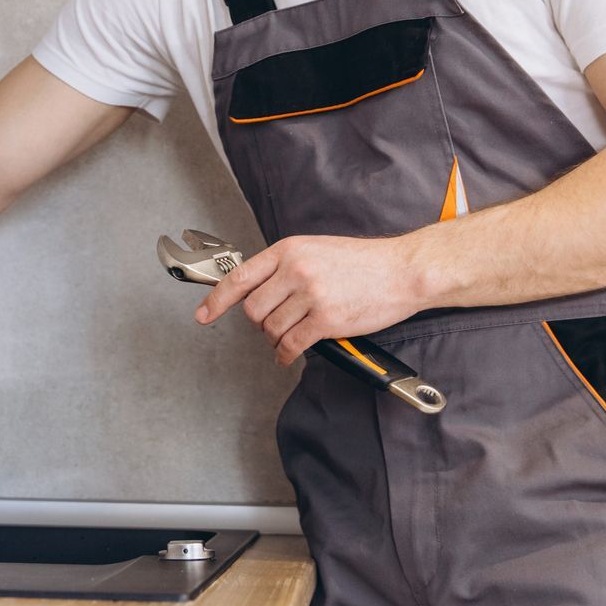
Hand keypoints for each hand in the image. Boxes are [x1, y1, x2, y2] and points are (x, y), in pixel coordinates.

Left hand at [194, 234, 424, 365]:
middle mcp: (295, 270)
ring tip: (287, 339)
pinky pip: (291, 345)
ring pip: (271, 330)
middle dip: (259, 324)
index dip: (216, 300)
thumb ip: (285, 266)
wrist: (402, 270)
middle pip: (253, 310)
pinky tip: (288, 356)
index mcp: (288, 250)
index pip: (239, 277)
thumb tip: (258, 290)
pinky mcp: (327, 320)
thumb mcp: (316, 250)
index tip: (203, 315)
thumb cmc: (362, 261)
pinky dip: (285, 355)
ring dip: (275, 341)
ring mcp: (311, 295)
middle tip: (272, 326)